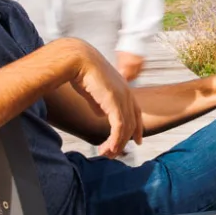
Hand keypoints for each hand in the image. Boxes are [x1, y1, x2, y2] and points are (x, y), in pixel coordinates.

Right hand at [68, 41, 143, 158]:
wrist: (78, 60)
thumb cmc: (82, 71)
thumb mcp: (94, 92)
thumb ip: (99, 104)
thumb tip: (101, 115)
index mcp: (124, 89)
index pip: (136, 113)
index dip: (137, 128)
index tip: (137, 141)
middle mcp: (127, 94)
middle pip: (131, 124)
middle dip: (123, 141)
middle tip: (113, 154)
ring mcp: (123, 98)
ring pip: (125, 128)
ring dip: (116, 144)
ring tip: (106, 154)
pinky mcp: (115, 102)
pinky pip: (119, 127)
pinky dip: (114, 140)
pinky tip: (108, 148)